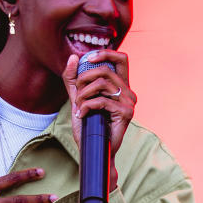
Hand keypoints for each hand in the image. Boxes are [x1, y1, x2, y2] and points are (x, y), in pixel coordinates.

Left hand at [61, 50, 136, 190]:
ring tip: (78, 106)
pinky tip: (82, 114)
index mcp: (121, 86)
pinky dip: (86, 106)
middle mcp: (128, 92)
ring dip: (83, 94)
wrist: (94, 149)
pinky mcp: (125, 113)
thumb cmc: (88, 125)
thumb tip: (73, 57)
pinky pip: (101, 101)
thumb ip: (74, 79)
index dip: (105, 53)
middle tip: (77, 93)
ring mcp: (129, 103)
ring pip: (102, 84)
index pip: (121, 58)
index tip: (87, 59)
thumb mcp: (78, 98)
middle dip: (85, 78)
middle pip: (106, 70)